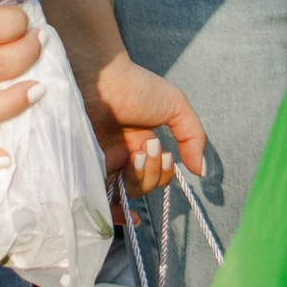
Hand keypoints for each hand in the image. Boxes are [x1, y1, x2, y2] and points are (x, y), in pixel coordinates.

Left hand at [81, 55, 204, 193]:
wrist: (100, 78)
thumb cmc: (136, 87)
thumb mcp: (175, 106)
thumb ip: (193, 137)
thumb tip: (200, 172)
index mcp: (140, 146)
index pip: (156, 176)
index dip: (163, 174)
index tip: (166, 155)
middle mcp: (121, 157)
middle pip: (142, 187)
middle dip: (152, 173)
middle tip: (149, 147)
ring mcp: (102, 163)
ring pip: (124, 194)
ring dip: (139, 180)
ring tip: (135, 155)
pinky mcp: (86, 168)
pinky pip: (99, 197)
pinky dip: (113, 208)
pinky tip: (126, 201)